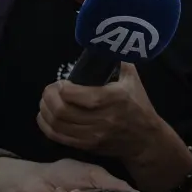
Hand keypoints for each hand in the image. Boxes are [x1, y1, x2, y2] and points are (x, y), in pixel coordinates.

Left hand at [37, 63, 164, 162]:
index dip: (61, 88)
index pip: (75, 94)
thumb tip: (109, 45)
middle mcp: (101, 118)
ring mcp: (93, 135)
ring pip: (57, 124)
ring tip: (46, 102)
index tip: (62, 82)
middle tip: (50, 90)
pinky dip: (47, 126)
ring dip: (45, 112)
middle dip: (49, 98)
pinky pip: (59, 137)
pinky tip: (45, 117)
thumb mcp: (133, 81)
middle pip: (62, 110)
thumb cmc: (139, 106)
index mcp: (112, 98)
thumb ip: (120, 62)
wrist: (146, 139)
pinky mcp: (87, 146)